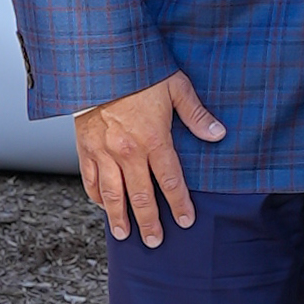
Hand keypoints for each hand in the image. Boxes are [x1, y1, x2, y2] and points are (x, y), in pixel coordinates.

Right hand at [74, 70, 225, 245]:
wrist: (97, 62)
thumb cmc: (138, 71)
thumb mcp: (175, 86)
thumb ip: (196, 114)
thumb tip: (218, 134)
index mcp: (153, 139)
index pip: (171, 181)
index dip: (179, 203)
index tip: (185, 221)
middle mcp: (128, 152)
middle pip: (141, 195)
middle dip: (150, 222)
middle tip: (155, 241)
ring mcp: (104, 152)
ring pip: (113, 194)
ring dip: (120, 217)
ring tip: (125, 235)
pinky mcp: (85, 147)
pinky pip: (90, 179)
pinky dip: (96, 196)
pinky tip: (102, 206)